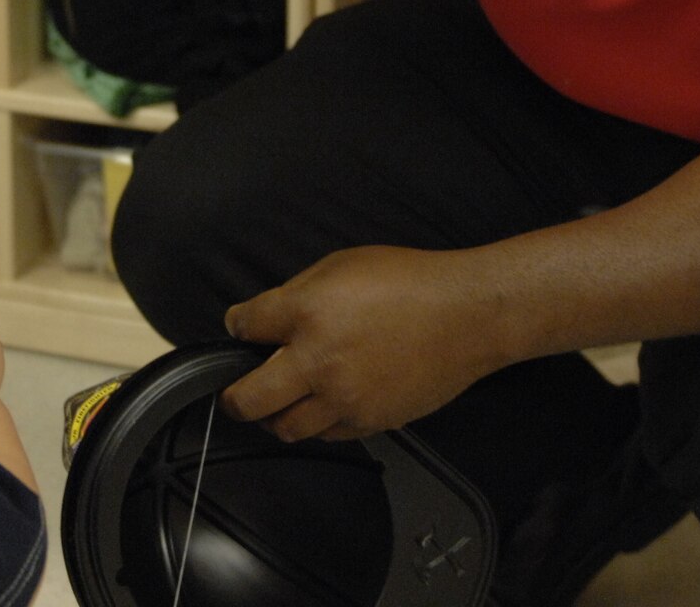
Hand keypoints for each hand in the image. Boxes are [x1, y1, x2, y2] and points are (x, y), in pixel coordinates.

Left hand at [220, 245, 505, 442]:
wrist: (466, 315)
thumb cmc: (408, 280)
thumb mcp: (341, 265)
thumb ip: (297, 294)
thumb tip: (265, 317)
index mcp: (305, 313)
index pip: (244, 327)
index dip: (237, 328)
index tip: (239, 330)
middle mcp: (317, 362)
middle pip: (248, 400)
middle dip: (233, 398)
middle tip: (233, 394)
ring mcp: (343, 398)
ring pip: (285, 428)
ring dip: (276, 417)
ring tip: (280, 403)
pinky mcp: (370, 422)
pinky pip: (327, 434)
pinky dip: (317, 423)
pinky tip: (324, 405)